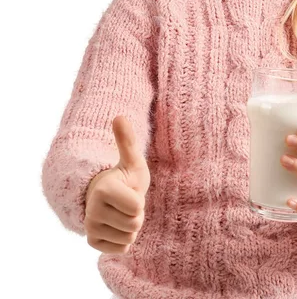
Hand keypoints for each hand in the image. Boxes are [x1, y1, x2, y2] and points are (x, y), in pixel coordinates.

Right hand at [84, 115, 150, 253]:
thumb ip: (127, 140)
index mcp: (104, 190)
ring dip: (131, 226)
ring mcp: (90, 228)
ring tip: (122, 212)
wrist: (106, 195)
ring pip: (129, 237)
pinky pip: (122, 248)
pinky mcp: (92, 242)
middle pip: (134, 224)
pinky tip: (117, 225)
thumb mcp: (131, 160)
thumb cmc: (123, 177)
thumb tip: (119, 116)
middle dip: (136, 214)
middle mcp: (92, 211)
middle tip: (126, 202)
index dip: (139, 200)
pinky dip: (124, 239)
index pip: (137, 209)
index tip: (129, 191)